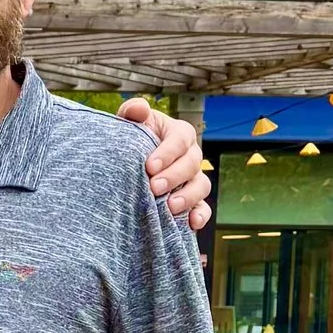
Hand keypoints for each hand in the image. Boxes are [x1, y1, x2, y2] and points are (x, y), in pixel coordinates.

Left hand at [119, 96, 212, 231]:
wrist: (129, 165)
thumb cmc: (132, 140)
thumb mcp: (130, 123)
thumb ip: (133, 112)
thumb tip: (139, 109)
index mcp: (180, 134)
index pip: (180, 140)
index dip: (167, 153)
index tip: (149, 166)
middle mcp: (191, 156)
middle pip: (192, 164)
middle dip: (174, 177)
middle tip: (154, 187)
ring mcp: (194, 180)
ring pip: (201, 187)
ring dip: (188, 197)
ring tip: (170, 207)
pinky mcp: (193, 202)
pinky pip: (204, 209)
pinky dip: (200, 216)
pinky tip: (191, 224)